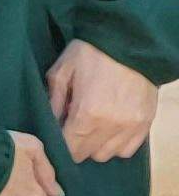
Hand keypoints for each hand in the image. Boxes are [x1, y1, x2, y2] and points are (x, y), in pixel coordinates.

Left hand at [47, 39, 157, 162]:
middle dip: (76, 145)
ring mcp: (131, 126)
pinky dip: (117, 144)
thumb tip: (50, 123)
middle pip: (87, 154)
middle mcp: (111, 126)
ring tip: (92, 127)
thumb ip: (53, 101)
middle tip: (73, 128)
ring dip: (96, 146)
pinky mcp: (146, 123)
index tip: (58, 134)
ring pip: (107, 154)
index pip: (69, 149)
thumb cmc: (92, 53)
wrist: (131, 41)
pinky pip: (128, 149)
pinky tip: (110, 129)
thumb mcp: (62, 71)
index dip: (60, 146)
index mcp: (87, 114)